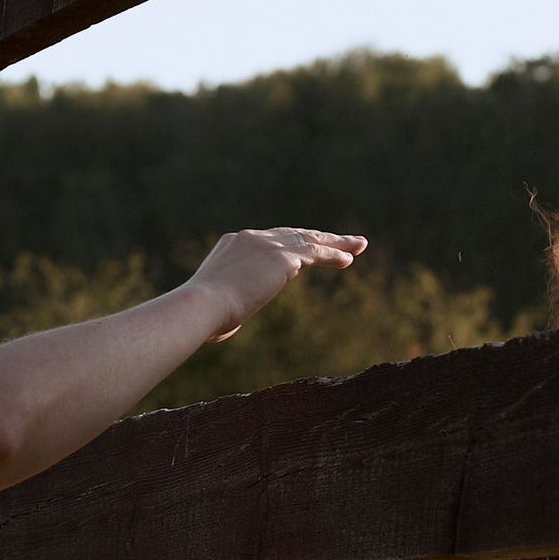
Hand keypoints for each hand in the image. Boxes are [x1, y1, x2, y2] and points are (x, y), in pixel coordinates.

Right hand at [183, 226, 366, 341]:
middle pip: (292, 233)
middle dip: (317, 237)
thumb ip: (225, 310)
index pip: (267, 241)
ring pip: (309, 239)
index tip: (303, 255)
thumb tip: (225, 325)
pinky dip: (334, 255)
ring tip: (358, 245)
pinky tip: (349, 259)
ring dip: (336, 243)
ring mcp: (267, 244)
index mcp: (232, 244)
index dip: (289, 246)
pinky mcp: (282, 257)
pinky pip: (315, 253)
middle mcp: (251, 237)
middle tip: (340, 240)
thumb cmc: (202, 317)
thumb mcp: (215, 308)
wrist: (200, 306)